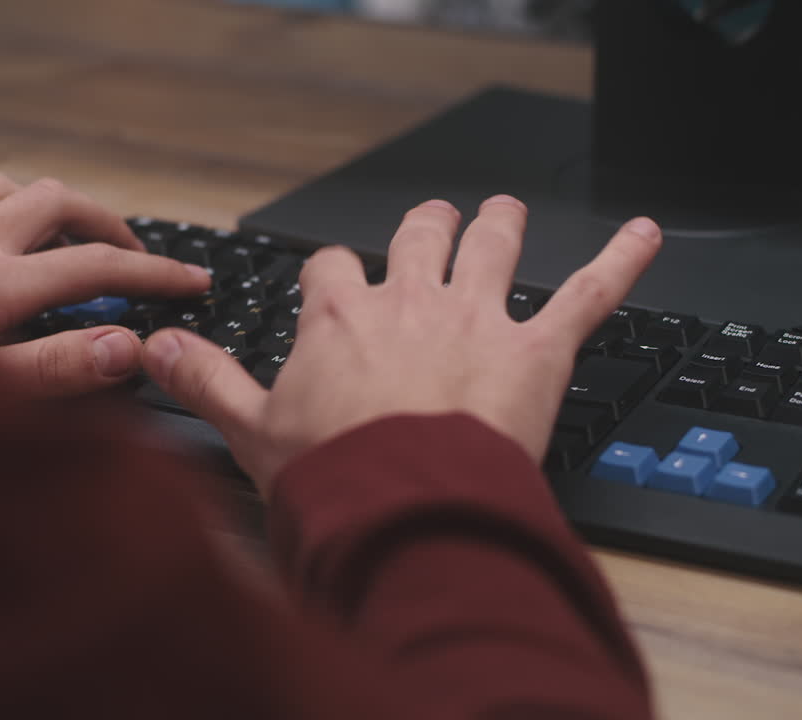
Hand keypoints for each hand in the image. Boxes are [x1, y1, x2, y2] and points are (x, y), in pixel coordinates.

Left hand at [0, 170, 209, 396]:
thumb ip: (57, 370)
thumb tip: (128, 346)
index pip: (98, 269)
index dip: (157, 274)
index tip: (194, 283)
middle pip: (58, 201)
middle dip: (106, 225)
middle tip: (130, 260)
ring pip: (1, 184)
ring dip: (42, 207)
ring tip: (59, 243)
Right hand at [141, 195, 660, 497]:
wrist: (403, 510)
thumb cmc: (335, 477)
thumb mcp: (250, 431)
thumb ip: (205, 381)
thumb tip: (155, 350)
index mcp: (344, 318)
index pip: (337, 267)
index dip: (340, 274)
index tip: (340, 286)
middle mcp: (412, 302)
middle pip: (420, 235)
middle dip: (428, 228)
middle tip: (435, 226)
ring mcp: (478, 317)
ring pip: (495, 243)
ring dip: (501, 224)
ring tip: (507, 213)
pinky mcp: (538, 349)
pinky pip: (588, 292)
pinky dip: (621, 260)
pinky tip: (646, 235)